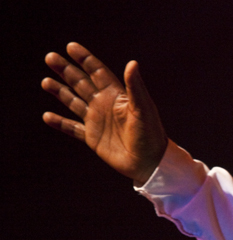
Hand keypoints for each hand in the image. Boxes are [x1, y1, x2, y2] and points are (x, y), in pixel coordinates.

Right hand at [42, 42, 166, 184]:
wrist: (149, 163)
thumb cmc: (150, 134)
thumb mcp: (143, 109)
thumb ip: (135, 87)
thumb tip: (132, 63)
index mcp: (116, 95)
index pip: (97, 72)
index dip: (85, 59)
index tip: (70, 46)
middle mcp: (104, 105)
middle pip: (81, 83)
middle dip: (66, 70)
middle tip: (50, 57)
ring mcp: (97, 121)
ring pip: (73, 102)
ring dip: (60, 92)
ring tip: (45, 82)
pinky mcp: (92, 138)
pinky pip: (72, 128)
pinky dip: (60, 123)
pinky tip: (47, 116)